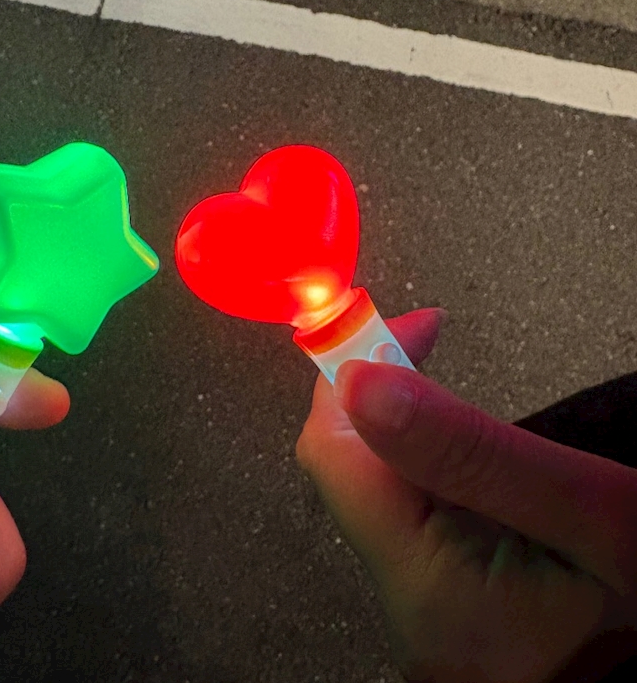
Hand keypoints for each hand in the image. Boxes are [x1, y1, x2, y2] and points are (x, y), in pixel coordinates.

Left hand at [297, 309, 636, 682]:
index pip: (333, 455)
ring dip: (388, 412)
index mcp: (426, 585)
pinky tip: (439, 427)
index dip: (348, 371)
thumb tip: (363, 381)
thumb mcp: (589, 514)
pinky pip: (393, 494)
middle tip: (418, 336)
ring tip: (424, 360)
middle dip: (367, 384)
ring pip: (363, 476)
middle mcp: (402, 598)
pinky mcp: (429, 581)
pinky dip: (408, 443)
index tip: (391, 323)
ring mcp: (413, 593)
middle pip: (340, 464)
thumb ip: (474, 451)